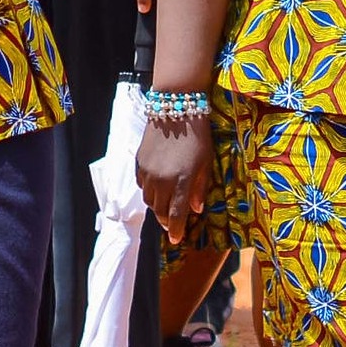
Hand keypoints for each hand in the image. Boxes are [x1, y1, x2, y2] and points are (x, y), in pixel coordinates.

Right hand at [136, 116, 211, 243]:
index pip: (176, 214)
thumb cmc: (198, 134)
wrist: (176, 106)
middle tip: (172, 224)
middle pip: (160, 210)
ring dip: (157, 206)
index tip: (176, 240)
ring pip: (149, 199)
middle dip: (166, 220)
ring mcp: (148, 171)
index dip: (176, 230)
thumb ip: (200, 187)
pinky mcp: (139, 162)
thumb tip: (196, 209)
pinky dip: (149, 191)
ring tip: (165, 207)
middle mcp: (162, 180)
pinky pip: (142, 184)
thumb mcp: (206, 162)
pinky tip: (157, 188)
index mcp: (182, 181)